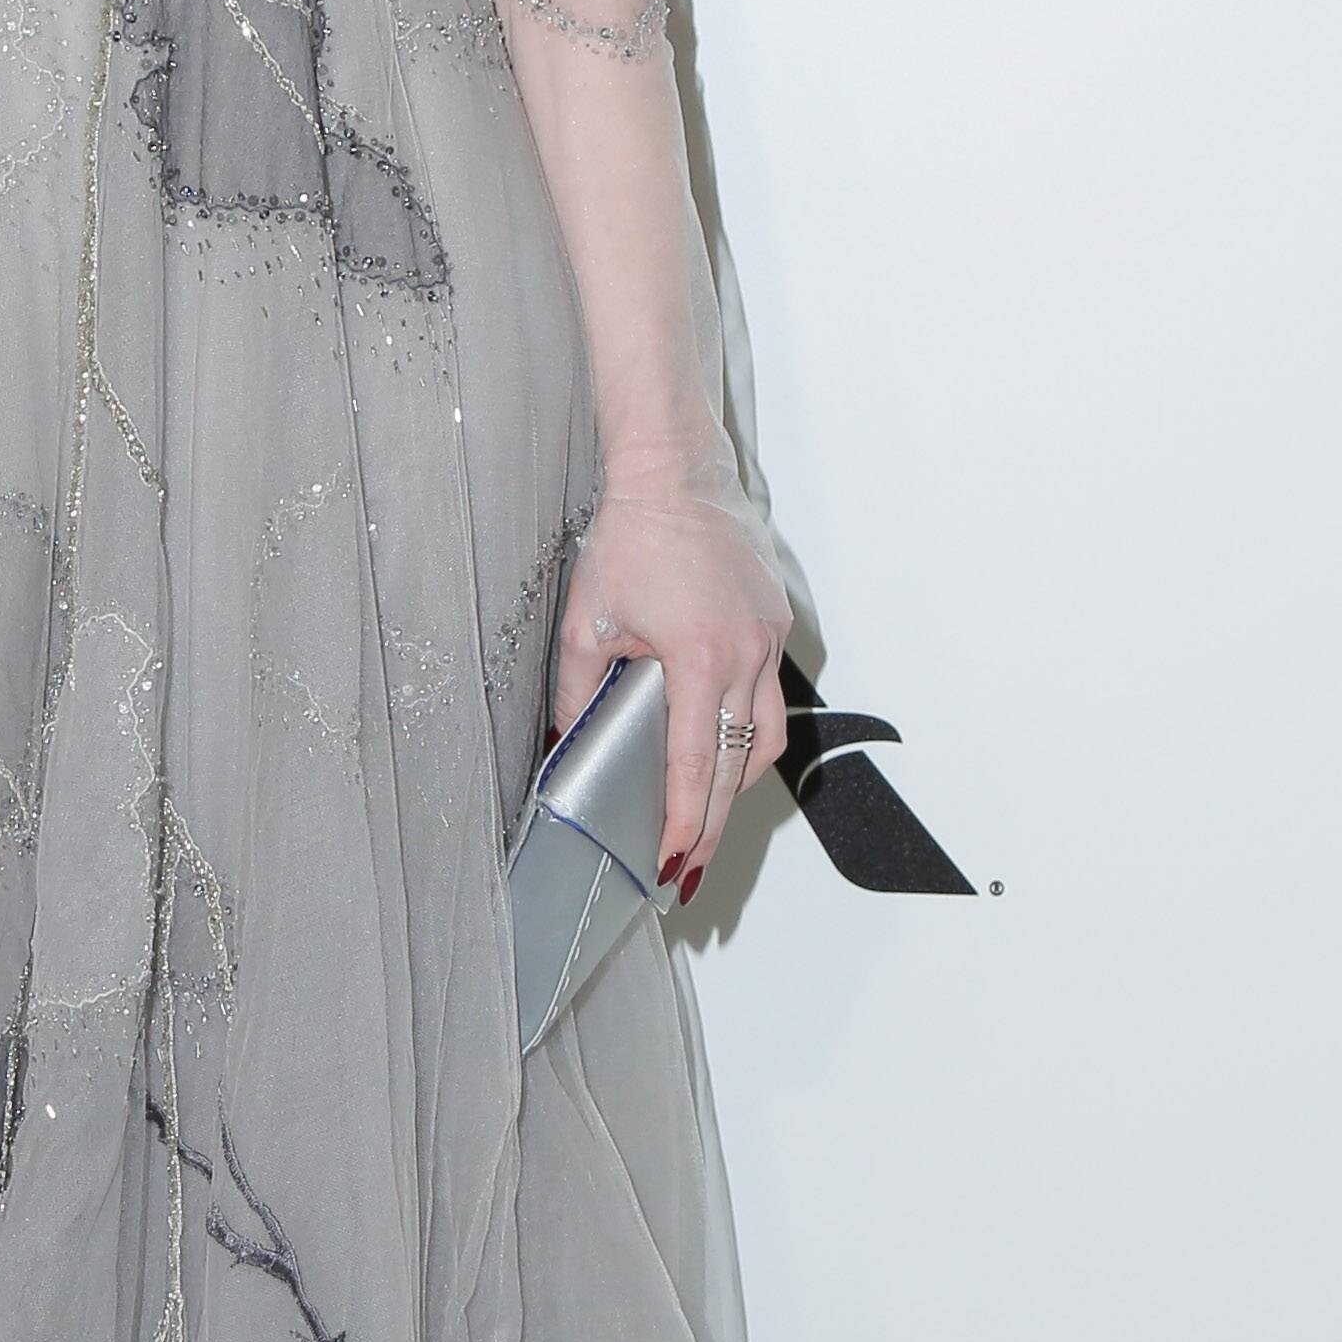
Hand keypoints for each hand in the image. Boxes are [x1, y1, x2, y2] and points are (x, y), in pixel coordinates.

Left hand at [552, 447, 803, 897]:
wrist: (675, 474)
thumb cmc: (631, 538)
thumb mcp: (588, 622)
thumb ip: (579, 693)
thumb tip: (566, 745)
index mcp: (701, 656)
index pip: (697, 764)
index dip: (686, 820)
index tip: (674, 860)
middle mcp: (748, 653)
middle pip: (739, 766)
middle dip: (714, 823)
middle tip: (692, 866)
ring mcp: (768, 639)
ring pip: (766, 737)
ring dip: (739, 784)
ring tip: (708, 819)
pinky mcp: (775, 624)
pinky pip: (770, 699)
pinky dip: (747, 734)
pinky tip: (720, 751)